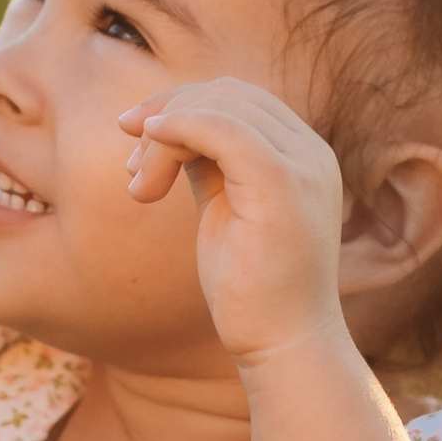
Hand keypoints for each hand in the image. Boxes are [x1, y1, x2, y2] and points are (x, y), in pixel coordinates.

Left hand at [120, 78, 350, 372]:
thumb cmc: (252, 292)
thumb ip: (211, 168)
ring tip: (139, 185)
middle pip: (229, 93)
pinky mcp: (282, 183)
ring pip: (220, 106)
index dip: (182, 107)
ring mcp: (302, 165)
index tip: (137, 140)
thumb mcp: (227, 212)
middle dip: (167, 113)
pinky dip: (176, 130)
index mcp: (303, 158)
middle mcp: (311, 153)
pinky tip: (145, 155)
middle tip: (130, 164)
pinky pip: (221, 127)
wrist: (284, 346)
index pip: (240, 100)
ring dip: (163, 134)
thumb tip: (171, 133)